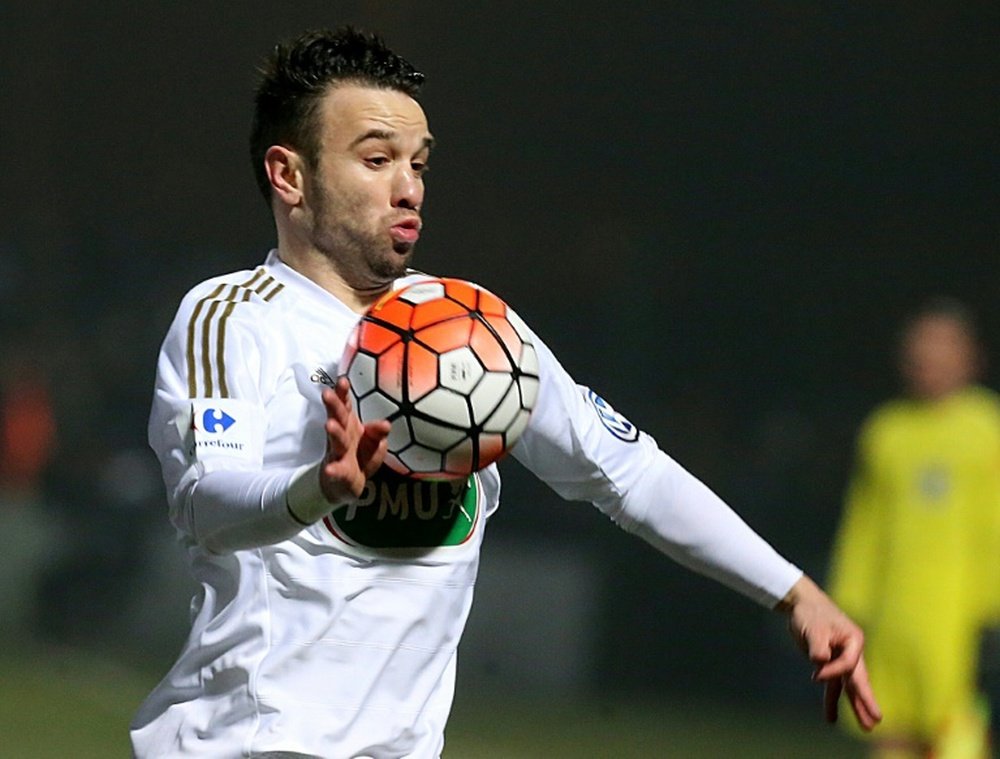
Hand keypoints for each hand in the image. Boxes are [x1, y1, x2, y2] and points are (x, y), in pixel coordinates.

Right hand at [318, 378, 390, 504]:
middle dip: (333, 405)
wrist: (349, 484)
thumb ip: (378, 432)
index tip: (342, 379)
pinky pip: (336, 470)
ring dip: (333, 432)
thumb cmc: (362, 456)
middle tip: (327, 393)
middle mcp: (342, 435)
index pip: (345, 405)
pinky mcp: (338, 471)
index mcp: (350, 424)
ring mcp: (338, 453)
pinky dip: (333, 470)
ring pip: (336, 440)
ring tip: (329, 425)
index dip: (343, 392)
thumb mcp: (375, 442)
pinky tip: (330, 469)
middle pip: (337, 417)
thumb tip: (386, 424)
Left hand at [777, 575, 881, 730]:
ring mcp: (841, 658)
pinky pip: (833, 685)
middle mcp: (851, 651)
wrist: (801, 604)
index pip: (848, 664)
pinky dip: (832, 700)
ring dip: (855, 705)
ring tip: (867, 727)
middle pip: (859, 679)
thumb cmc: (810, 613)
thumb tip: (820, 661)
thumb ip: (818, 646)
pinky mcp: (829, 663)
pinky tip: (830, 717)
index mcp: (853, 640)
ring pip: (849, 686)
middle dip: (866, 700)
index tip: (816, 675)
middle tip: (876, 719)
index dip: (833, 672)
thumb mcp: (813, 628)